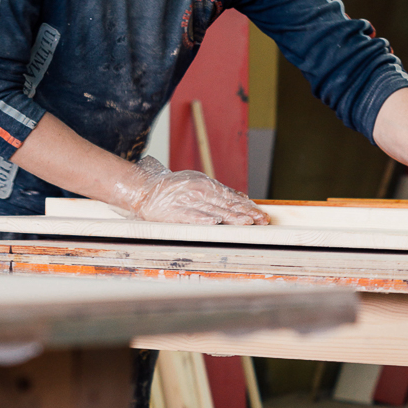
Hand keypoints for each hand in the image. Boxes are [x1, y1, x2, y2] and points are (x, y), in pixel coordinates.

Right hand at [116, 156, 268, 225]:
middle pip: (227, 204)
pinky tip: (214, 223)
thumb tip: (242, 196)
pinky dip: (203, 220)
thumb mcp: (199, 184)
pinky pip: (191, 217)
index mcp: (207, 186)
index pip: (232, 198)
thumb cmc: (174, 188)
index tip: (262, 215)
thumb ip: (220, 192)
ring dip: (231, 217)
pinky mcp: (175, 212)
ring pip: (213, 210)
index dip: (248, 207)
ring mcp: (187, 201)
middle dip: (245, 213)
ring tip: (246, 222)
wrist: (146, 189)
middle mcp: (200, 192)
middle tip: (261, 220)